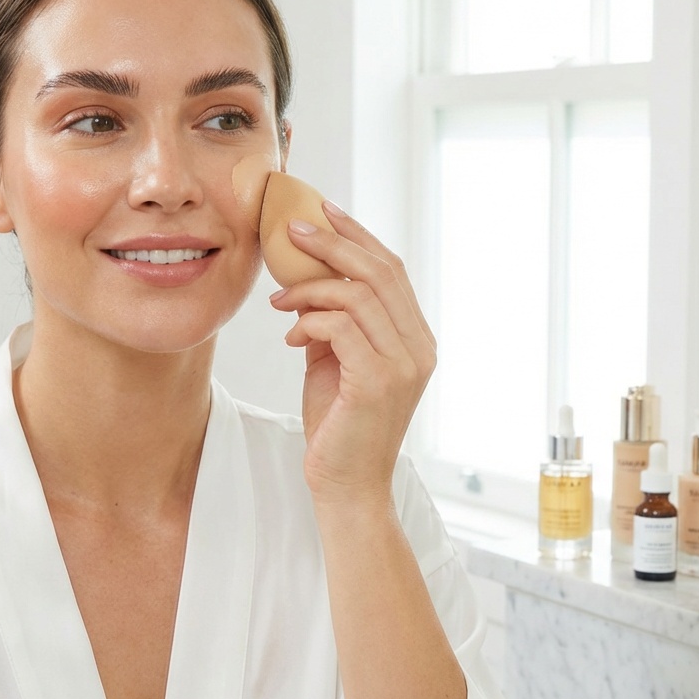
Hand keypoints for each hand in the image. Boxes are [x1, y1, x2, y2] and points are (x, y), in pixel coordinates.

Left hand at [268, 201, 436, 506]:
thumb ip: (335, 322)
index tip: (323, 212)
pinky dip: (309, 321)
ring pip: (358, 295)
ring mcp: (403, 365)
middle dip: (333, 243)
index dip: (358, 236)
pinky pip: (341, 326)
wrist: (346, 486)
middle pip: (380, 272)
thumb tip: (309, 281)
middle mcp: (419, 348)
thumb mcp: (337, 362)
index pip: (393, 271)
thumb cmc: (338, 426)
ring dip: (310, 287)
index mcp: (416, 340)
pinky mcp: (378, 381)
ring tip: (279, 300)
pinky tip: (291, 336)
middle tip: (292, 229)